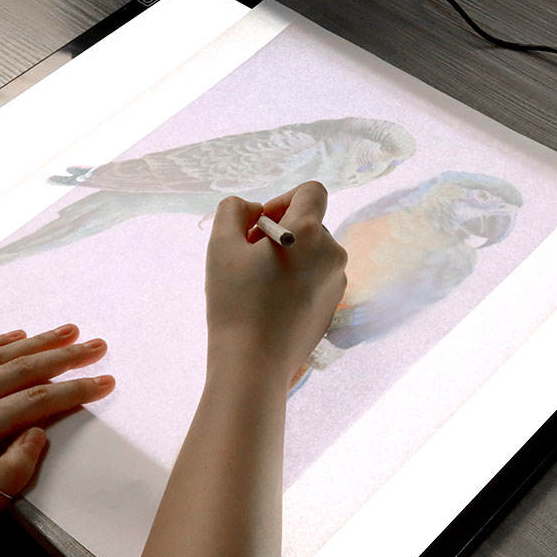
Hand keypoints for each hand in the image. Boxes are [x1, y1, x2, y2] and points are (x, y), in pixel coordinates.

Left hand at [0, 324, 113, 551]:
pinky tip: (21, 334)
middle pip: (19, 370)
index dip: (74, 390)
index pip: (33, 402)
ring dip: (37, 341)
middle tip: (97, 346)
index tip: (104, 381)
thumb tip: (39, 432)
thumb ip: (14, 471)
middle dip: (64, 356)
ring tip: (69, 330)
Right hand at [205, 181, 346, 385]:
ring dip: (286, 258)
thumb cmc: (235, 302)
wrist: (253, 365)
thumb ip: (233, 210)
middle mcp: (333, 254)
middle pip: (308, 225)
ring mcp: (336, 284)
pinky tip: (269, 306)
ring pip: (311, 254)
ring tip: (257, 286)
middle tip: (248, 260)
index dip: (281, 199)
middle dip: (278, 233)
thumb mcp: (221, 245)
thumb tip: (254, 209)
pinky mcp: (332, 309)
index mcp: (311, 232)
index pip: (311, 191)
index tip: (258, 227)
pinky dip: (294, 283)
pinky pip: (314, 280)